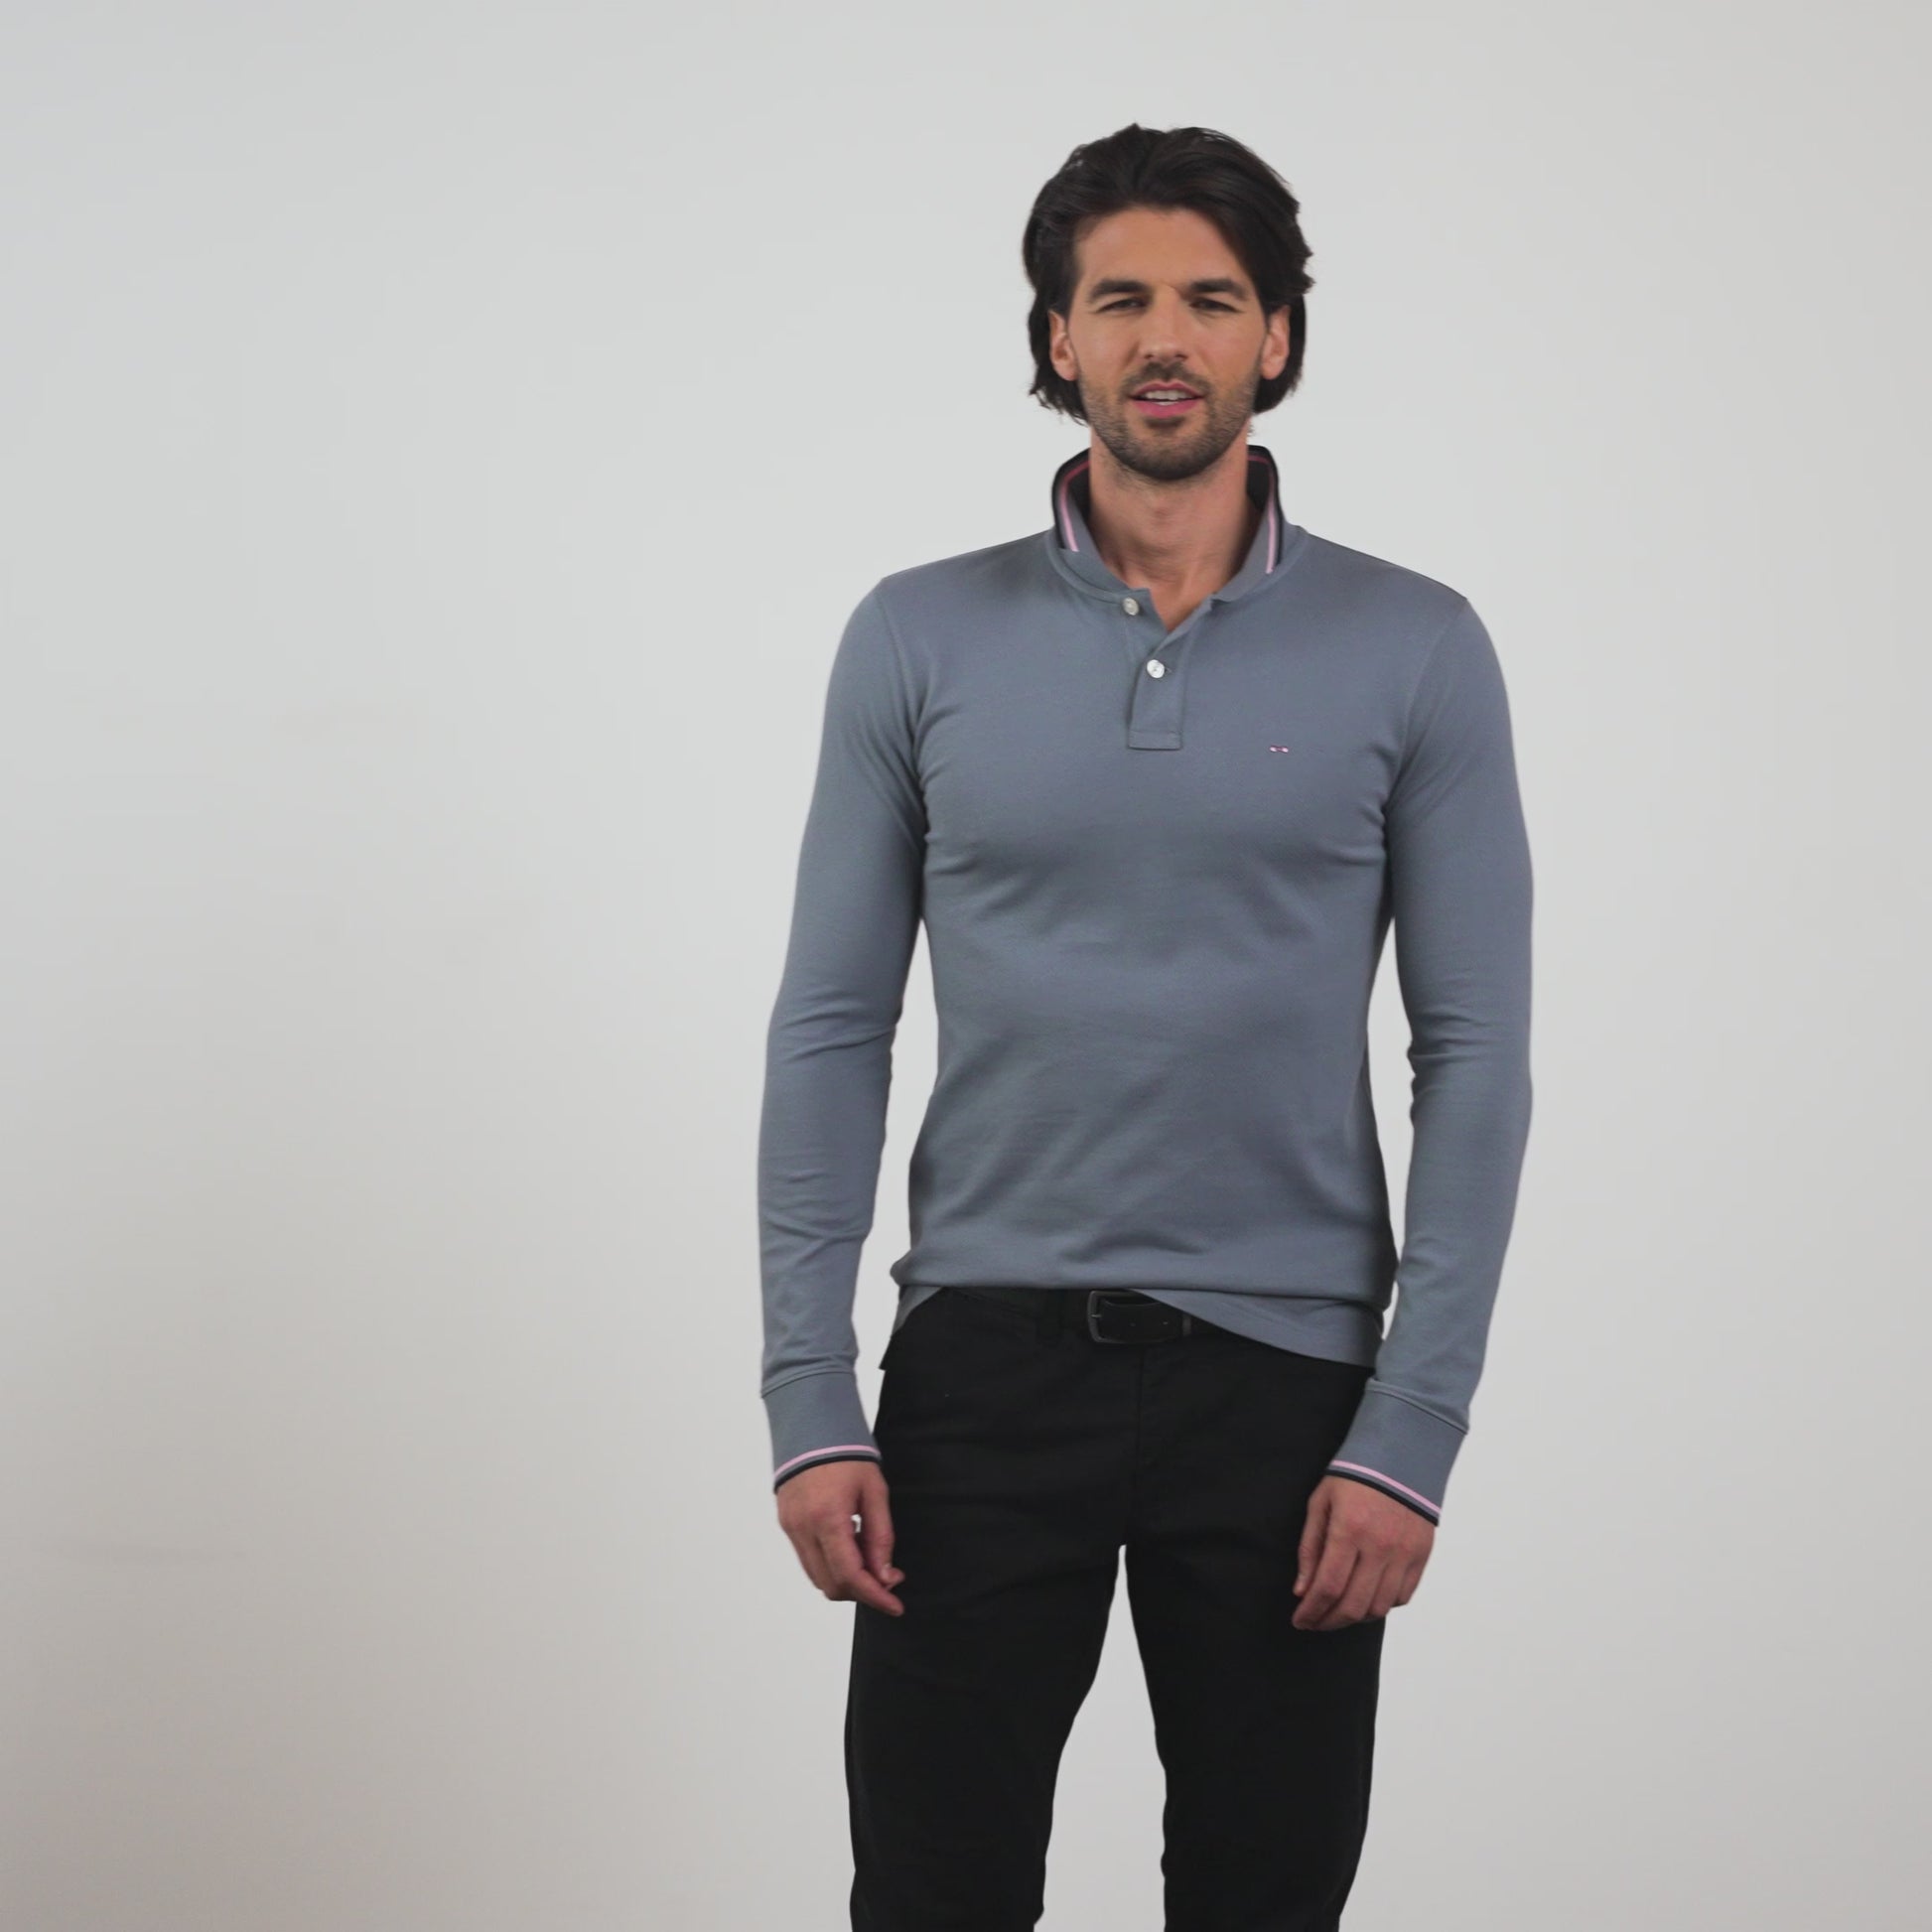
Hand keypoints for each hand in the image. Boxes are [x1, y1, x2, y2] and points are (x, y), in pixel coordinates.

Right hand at [776, 1460, 904, 1614]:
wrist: (812, 1428)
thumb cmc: (847, 1456)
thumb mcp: (875, 1493)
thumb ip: (881, 1538)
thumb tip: (886, 1577)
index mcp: (828, 1519)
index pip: (851, 1576)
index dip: (875, 1597)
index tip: (895, 1606)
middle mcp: (803, 1529)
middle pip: (831, 1585)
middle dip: (862, 1590)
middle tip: (887, 1576)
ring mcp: (791, 1528)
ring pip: (817, 1577)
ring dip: (845, 1579)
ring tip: (868, 1556)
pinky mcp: (786, 1525)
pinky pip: (808, 1560)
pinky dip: (830, 1565)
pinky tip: (849, 1545)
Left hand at [1292, 1474, 1432, 1630]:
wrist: (1401, 1457)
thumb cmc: (1354, 1477)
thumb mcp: (1321, 1503)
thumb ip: (1310, 1548)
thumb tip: (1303, 1591)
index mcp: (1349, 1530)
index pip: (1328, 1587)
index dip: (1312, 1611)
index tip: (1300, 1620)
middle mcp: (1379, 1547)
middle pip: (1353, 1605)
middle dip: (1329, 1621)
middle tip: (1315, 1622)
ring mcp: (1404, 1554)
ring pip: (1379, 1608)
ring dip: (1355, 1617)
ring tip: (1338, 1612)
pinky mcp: (1421, 1556)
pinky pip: (1402, 1597)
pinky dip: (1382, 1605)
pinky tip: (1366, 1598)